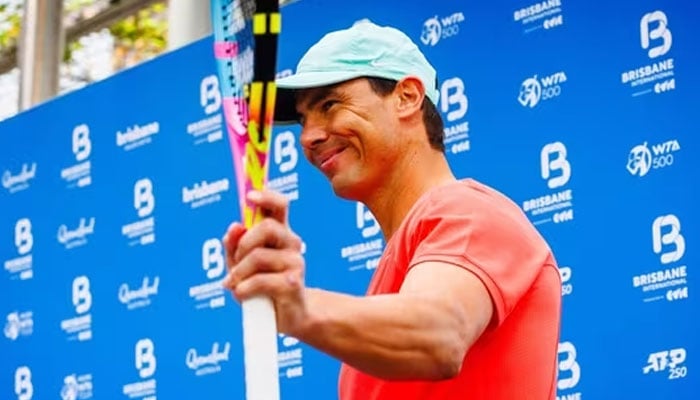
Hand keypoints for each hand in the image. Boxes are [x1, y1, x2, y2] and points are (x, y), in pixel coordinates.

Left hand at [222, 190, 307, 334]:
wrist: (286, 318)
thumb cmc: (262, 288)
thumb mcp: (240, 265)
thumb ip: (234, 245)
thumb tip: (234, 227)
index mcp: (280, 233)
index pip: (279, 206)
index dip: (266, 197)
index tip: (249, 196)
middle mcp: (291, 244)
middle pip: (267, 227)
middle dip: (244, 244)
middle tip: (236, 262)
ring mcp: (295, 263)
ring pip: (258, 256)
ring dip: (239, 272)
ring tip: (235, 284)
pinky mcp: (293, 284)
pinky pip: (260, 280)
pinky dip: (244, 289)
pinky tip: (241, 295)